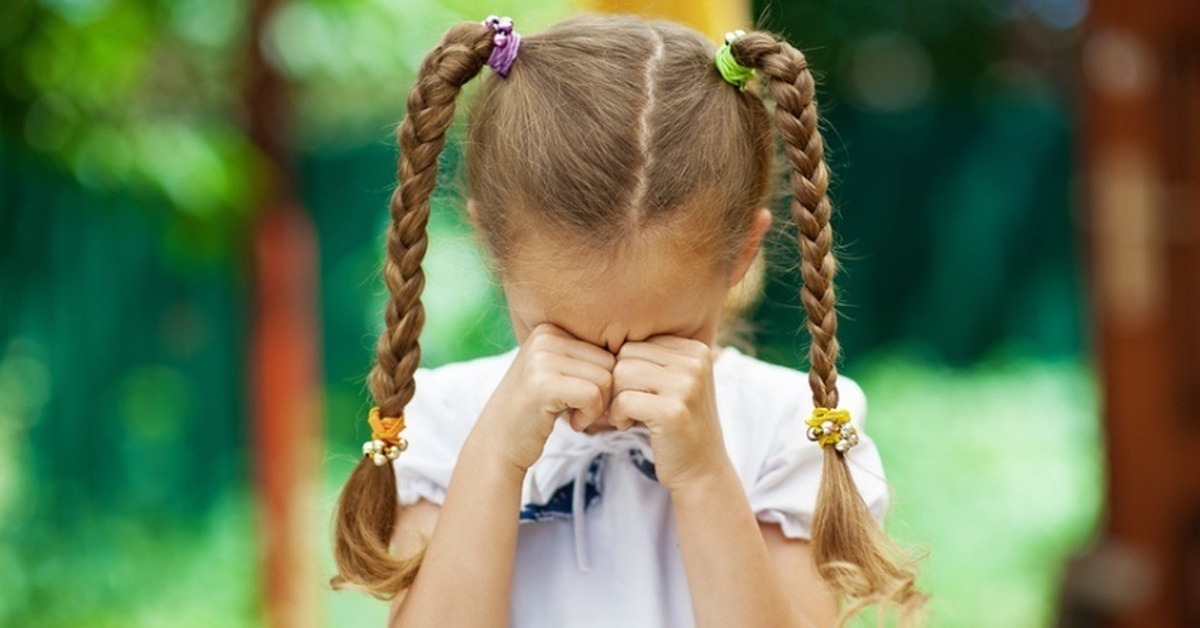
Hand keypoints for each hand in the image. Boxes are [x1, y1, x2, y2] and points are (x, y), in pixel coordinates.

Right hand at [475, 323, 614, 471]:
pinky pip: (593, 395)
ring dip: (598, 407)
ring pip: (606, 379)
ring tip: (574, 415)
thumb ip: (589, 359)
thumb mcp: (560, 374)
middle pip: (611, 362)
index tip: (585, 398)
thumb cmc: (538, 411)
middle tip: (582, 411)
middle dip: (605, 394)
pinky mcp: (542, 383)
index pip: (608, 348)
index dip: (606, 380)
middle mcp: (545, 336)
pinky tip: (571, 423)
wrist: (498, 443)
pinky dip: (589, 416)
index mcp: (551, 328)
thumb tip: (639, 353)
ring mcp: (541, 358)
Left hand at [609, 336, 727, 490]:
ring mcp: (687, 385)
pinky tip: (628, 426)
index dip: (625, 369)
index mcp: (695, 349)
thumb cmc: (677, 426)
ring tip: (628, 415)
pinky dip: (618, 415)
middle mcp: (695, 361)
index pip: (636, 342)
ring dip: (615, 399)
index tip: (634, 392)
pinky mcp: (673, 411)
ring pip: (621, 374)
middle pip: (626, 355)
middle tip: (626, 406)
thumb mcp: (673, 384)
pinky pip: (624, 400)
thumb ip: (650, 359)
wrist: (702, 470)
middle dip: (617, 382)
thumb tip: (598, 337)